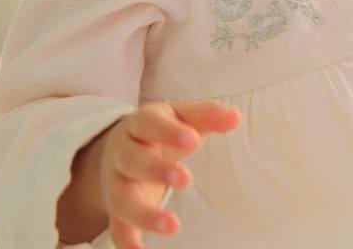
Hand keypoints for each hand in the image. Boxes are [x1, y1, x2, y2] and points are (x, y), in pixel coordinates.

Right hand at [59, 101, 241, 248]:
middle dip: (156, 170)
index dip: (169, 132)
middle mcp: (122, 154)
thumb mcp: (182, 116)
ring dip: (144, 214)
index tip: (193, 140)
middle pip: (131, 161)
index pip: (150, 124)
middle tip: (185, 179)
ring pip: (121, 200)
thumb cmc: (161, 130)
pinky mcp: (116, 210)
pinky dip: (127, 243)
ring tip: (173, 226)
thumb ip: (207, 116)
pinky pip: (117, 229)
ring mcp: (116, 184)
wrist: (118, 148)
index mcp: (139, 124)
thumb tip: (236, 117)